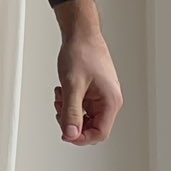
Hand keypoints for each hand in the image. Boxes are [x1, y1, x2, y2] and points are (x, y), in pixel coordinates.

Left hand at [53, 28, 121, 144]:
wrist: (80, 33)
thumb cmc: (82, 52)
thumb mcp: (72, 85)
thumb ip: (71, 111)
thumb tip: (70, 133)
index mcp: (111, 100)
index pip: (100, 133)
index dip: (81, 137)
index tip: (65, 133)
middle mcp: (109, 100)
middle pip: (91, 127)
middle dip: (72, 122)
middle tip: (60, 110)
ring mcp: (101, 95)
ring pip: (84, 117)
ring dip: (69, 111)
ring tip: (60, 97)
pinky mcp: (93, 91)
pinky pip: (81, 106)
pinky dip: (69, 102)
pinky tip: (62, 91)